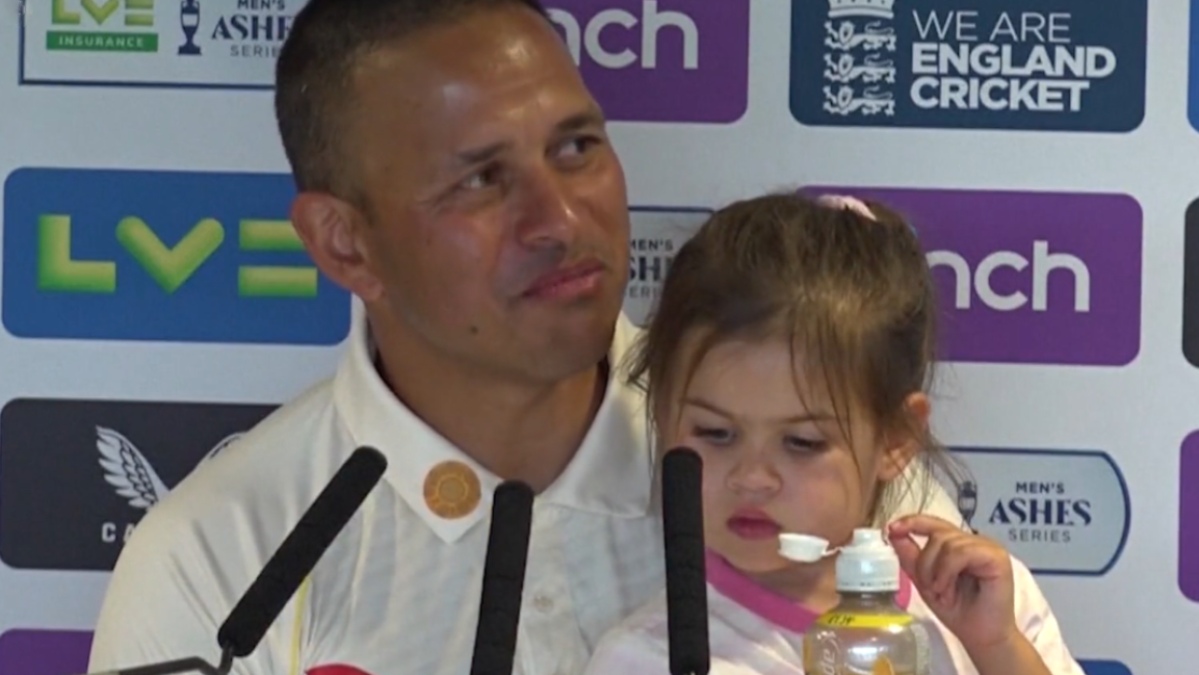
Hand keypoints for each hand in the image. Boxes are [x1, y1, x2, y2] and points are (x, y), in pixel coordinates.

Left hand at [887, 514, 1020, 654]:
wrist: (981, 636)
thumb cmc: (957, 610)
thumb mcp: (925, 581)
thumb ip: (910, 556)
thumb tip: (892, 530)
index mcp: (959, 543)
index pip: (934, 523)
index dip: (912, 522)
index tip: (892, 528)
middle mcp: (974, 541)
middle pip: (937, 534)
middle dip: (924, 563)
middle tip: (930, 588)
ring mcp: (988, 547)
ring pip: (947, 542)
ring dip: (936, 571)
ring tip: (942, 592)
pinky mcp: (997, 557)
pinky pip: (962, 552)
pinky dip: (947, 571)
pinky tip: (947, 590)